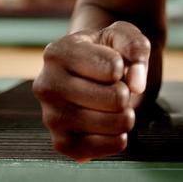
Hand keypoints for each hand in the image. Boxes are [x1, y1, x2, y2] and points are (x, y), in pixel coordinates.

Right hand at [33, 21, 151, 161]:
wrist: (90, 75)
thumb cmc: (107, 52)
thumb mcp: (122, 35)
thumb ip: (135, 47)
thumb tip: (136, 84)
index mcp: (57, 52)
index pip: (113, 67)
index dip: (125, 66)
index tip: (114, 65)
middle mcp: (46, 86)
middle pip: (116, 98)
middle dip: (127, 93)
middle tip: (116, 88)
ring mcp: (51, 117)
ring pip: (113, 123)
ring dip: (126, 115)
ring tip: (116, 106)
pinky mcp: (61, 143)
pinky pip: (104, 148)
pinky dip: (118, 138)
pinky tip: (113, 126)